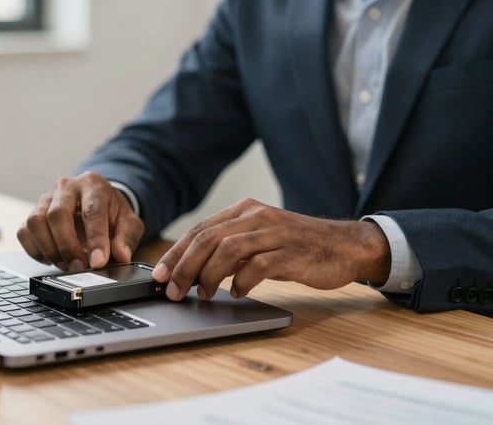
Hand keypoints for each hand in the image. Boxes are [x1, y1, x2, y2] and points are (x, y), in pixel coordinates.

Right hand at [17, 172, 144, 270]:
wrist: (97, 203)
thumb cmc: (111, 212)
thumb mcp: (129, 223)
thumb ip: (127, 238)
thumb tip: (120, 255)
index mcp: (93, 184)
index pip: (92, 211)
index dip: (95, 239)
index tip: (98, 262)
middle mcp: (66, 187)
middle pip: (57, 215)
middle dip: (67, 247)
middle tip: (78, 268)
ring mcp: (46, 199)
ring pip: (36, 222)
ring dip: (49, 249)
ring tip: (66, 265)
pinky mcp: (33, 213)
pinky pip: (24, 232)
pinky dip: (35, 250)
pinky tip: (51, 259)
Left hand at [151, 198, 389, 300]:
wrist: (345, 246)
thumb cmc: (297, 247)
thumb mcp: (259, 241)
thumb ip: (229, 250)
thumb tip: (191, 270)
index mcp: (243, 210)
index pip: (199, 230)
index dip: (175, 253)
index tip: (160, 275)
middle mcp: (256, 216)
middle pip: (208, 238)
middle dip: (184, 266)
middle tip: (174, 289)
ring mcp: (275, 232)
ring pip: (228, 249)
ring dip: (208, 275)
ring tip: (203, 294)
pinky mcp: (292, 251)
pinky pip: (259, 265)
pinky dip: (242, 281)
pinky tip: (238, 292)